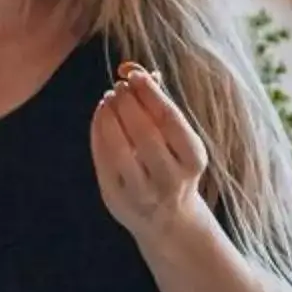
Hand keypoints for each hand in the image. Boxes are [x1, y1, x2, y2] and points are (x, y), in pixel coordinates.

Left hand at [91, 62, 210, 245]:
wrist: (169, 219)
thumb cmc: (174, 165)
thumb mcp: (179, 140)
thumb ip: (163, 106)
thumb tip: (144, 72)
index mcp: (193, 160)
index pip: (170, 120)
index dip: (150, 94)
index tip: (135, 75)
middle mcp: (170, 179)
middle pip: (144, 133)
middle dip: (128, 104)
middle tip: (120, 86)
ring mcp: (141, 192)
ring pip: (120, 148)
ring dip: (110, 117)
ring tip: (109, 98)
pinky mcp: (116, 198)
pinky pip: (102, 159)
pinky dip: (98, 132)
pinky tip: (101, 114)